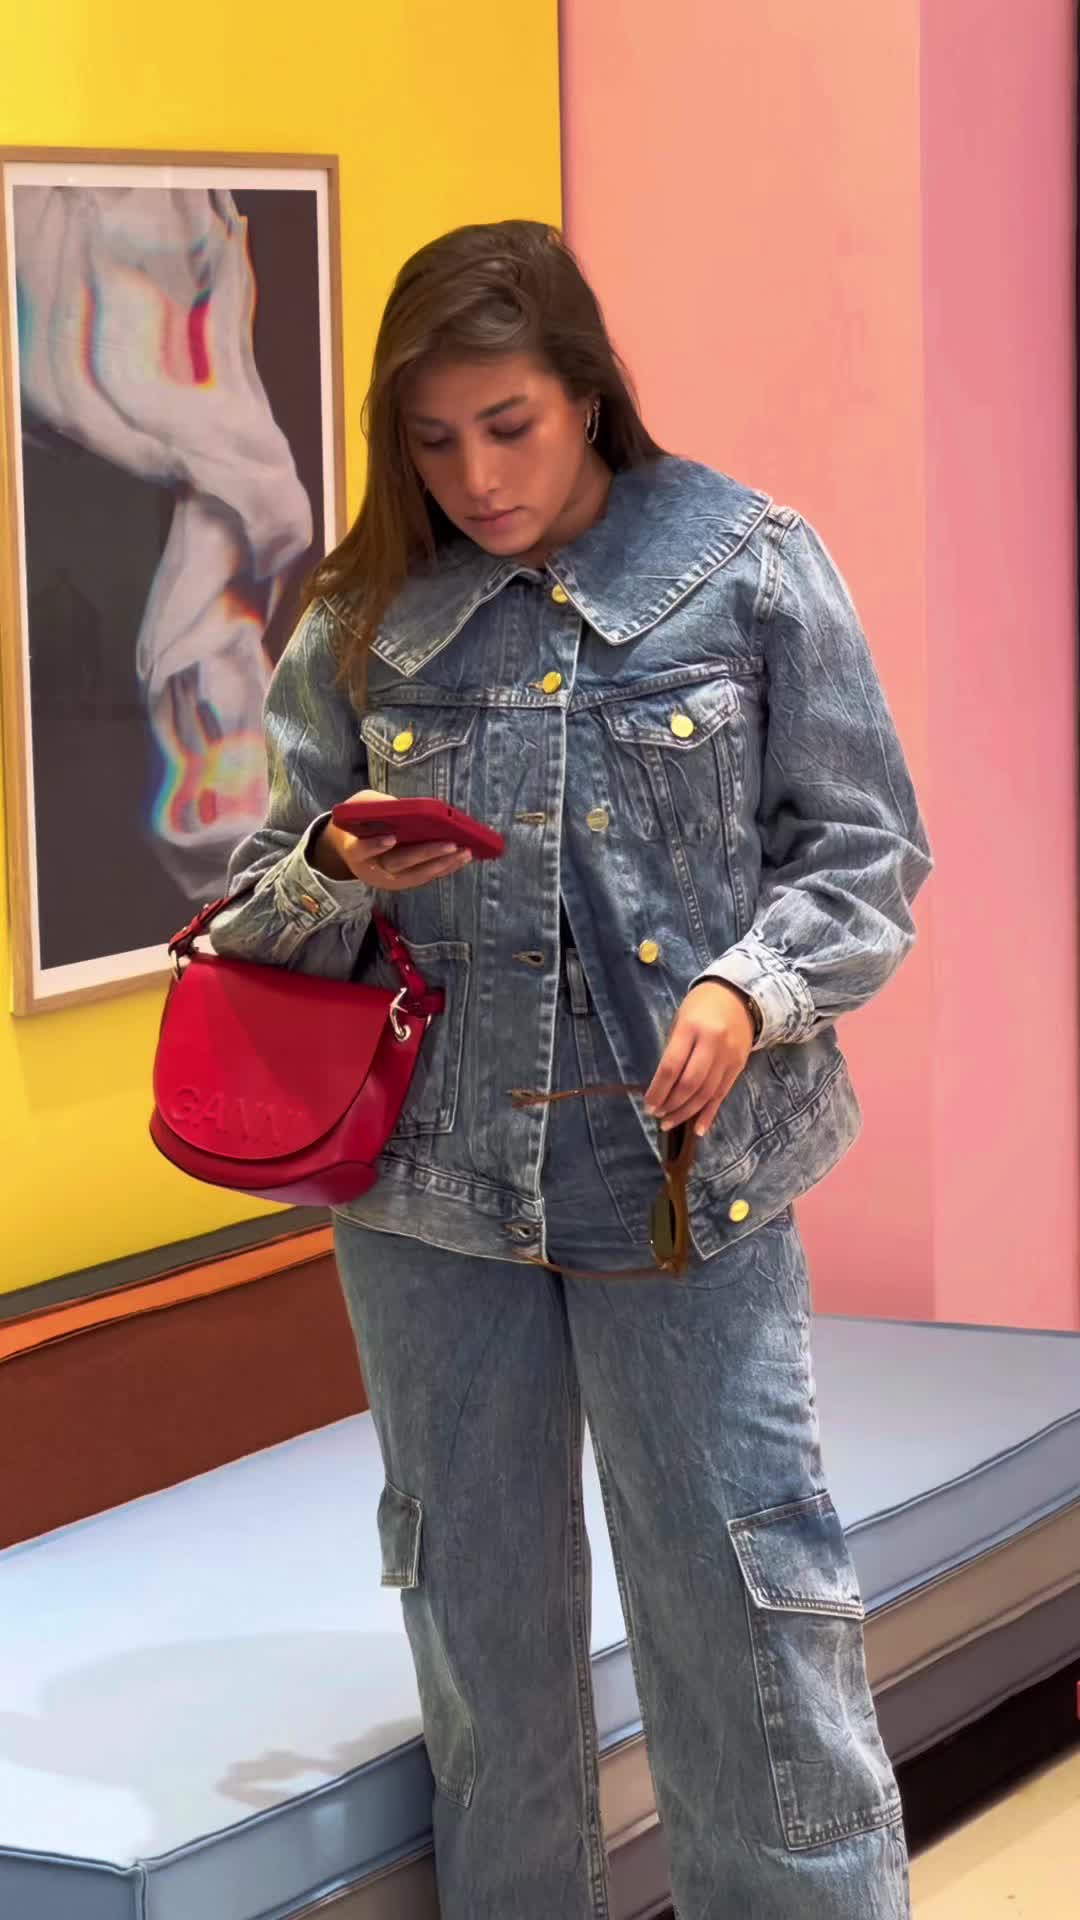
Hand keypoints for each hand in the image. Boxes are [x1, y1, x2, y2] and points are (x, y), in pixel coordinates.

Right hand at [310, 789, 472, 891]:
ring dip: (444, 864)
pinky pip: (426, 876)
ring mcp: (389, 880)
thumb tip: (406, 806)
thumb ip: (377, 805)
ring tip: (466, 851)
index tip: (390, 838)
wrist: (353, 846)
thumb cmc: (360, 821)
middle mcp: (372, 870)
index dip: (374, 845)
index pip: (361, 850)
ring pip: (417, 875)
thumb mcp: (360, 806)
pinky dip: (446, 867)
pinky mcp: (404, 882)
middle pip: (399, 863)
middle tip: (451, 844)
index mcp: (354, 850)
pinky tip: (463, 857)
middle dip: (426, 854)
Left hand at [644, 982, 755, 1137]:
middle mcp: (713, 1044)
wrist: (739, 995)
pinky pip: (722, 1095)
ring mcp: (729, 1056)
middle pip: (690, 1084)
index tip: (648, 1104)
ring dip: (687, 1113)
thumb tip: (662, 1086)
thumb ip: (674, 1051)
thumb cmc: (701, 1006)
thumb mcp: (681, 1020)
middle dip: (671, 1104)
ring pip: (707, 1093)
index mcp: (692, 1028)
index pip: (672, 1066)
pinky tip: (697, 1129)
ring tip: (669, 1123)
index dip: (658, 1090)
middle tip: (657, 1115)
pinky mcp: (738, 1066)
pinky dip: (709, 1114)